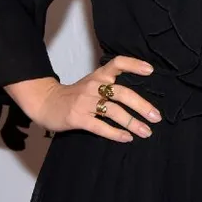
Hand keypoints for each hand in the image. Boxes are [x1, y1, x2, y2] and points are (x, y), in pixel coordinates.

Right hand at [5, 55, 160, 142]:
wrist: (45, 103)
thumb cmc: (74, 95)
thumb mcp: (92, 83)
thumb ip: (110, 85)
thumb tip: (139, 98)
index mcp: (98, 75)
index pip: (117, 63)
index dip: (134, 65)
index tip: (150, 71)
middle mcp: (93, 86)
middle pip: (122, 93)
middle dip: (141, 106)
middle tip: (156, 117)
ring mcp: (84, 102)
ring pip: (114, 111)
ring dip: (132, 122)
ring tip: (146, 132)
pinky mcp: (77, 118)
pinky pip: (100, 126)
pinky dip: (115, 133)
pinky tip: (126, 138)